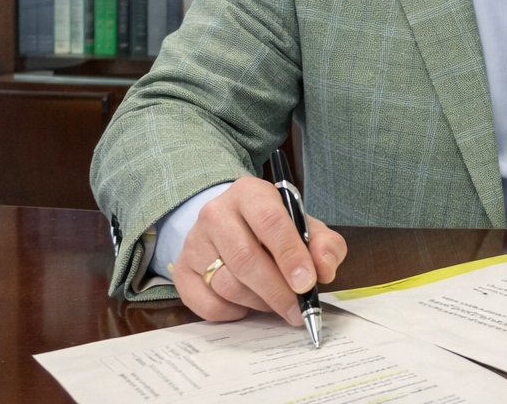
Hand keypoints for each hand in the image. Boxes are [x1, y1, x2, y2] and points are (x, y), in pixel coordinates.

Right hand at [171, 176, 347, 323]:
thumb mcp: (306, 227)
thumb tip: (324, 271)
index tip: (307, 283)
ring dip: (258, 302)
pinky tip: (247, 306)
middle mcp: (216, 213)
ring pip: (226, 283)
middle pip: (245, 258)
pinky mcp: (181, 269)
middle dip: (276, 290)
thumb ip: (324, 245)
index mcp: (250, 193)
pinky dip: (231, 312)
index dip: (290, 255)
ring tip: (277, 304)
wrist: (232, 223)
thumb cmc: (275, 227)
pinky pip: (205, 303)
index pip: (270, 222)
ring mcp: (194, 241)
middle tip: (297, 310)